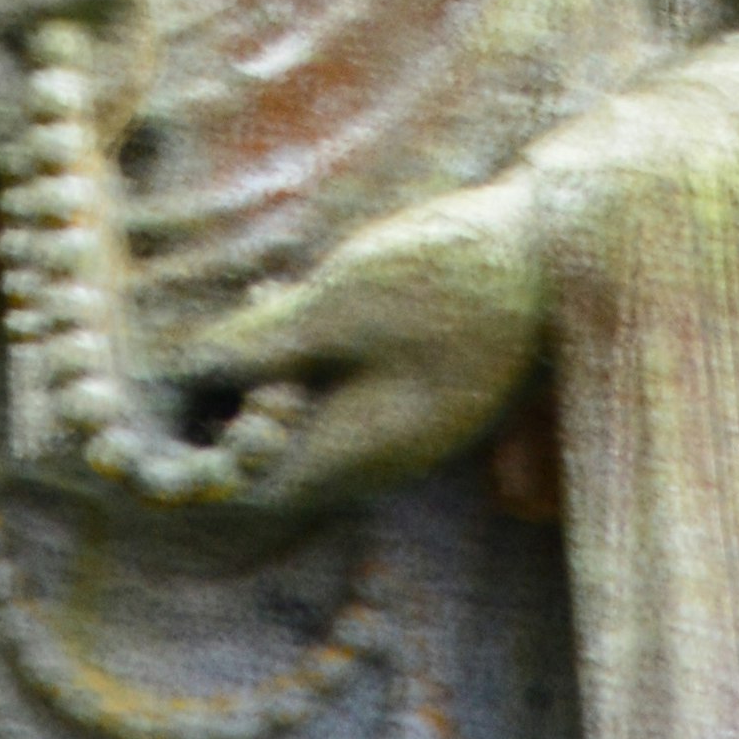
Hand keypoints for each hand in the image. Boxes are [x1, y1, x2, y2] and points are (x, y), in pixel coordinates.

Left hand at [183, 174, 545, 513]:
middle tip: (232, 336)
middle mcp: (377, 452)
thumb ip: (257, 346)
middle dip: (231, 403)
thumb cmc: (451, 279)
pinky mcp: (410, 379)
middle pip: (273, 458)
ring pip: (299, 416)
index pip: (253, 491)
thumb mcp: (338, 308)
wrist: (558, 247)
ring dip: (261, 371)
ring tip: (261, 302)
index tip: (199, 386)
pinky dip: (297, 350)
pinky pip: (333, 385)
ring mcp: (398, 417)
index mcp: (359, 455)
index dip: (204, 453)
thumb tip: (180, 372)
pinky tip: (287, 294)